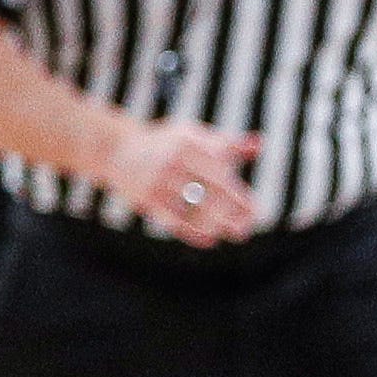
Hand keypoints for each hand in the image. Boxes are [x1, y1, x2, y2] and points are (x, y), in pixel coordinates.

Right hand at [101, 117, 260, 241]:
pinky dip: (192, 232)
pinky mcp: (146, 197)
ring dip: (216, 222)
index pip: (221, 171)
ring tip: (233, 234)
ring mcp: (158, 178)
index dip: (239, 193)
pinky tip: (209, 240)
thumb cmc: (166, 144)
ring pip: (193, 206)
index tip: (255, 210)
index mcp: (190, 141)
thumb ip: (226, 143)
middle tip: (247, 228)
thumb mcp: (193, 136)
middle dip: (232, 210)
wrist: (118, 150)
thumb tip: (259, 144)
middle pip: (211, 188)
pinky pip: (173, 218)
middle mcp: (174, 158)